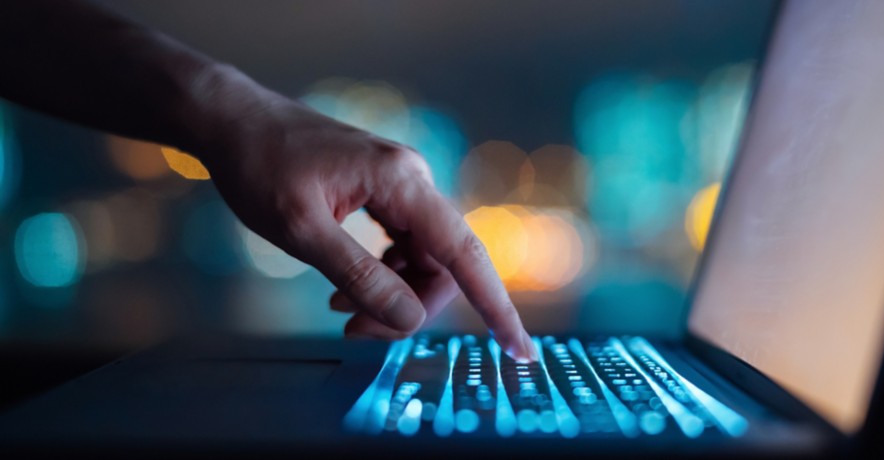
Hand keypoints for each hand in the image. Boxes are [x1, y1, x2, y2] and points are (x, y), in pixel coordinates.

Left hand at [194, 82, 537, 361]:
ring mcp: (398, 185)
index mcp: (401, 182)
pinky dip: (380, 274)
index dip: (495, 306)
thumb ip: (359, 276)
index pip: (464, 254)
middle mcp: (411, 180)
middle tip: (356, 331)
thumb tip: (409, 319)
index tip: (518, 349)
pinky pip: (401, 245)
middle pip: (441, 263)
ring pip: (421, 258)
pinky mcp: (382, 192)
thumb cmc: (259, 165)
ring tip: (340, 310)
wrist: (232, 121)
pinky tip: (344, 288)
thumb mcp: (302, 231)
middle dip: (409, 306)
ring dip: (391, 293)